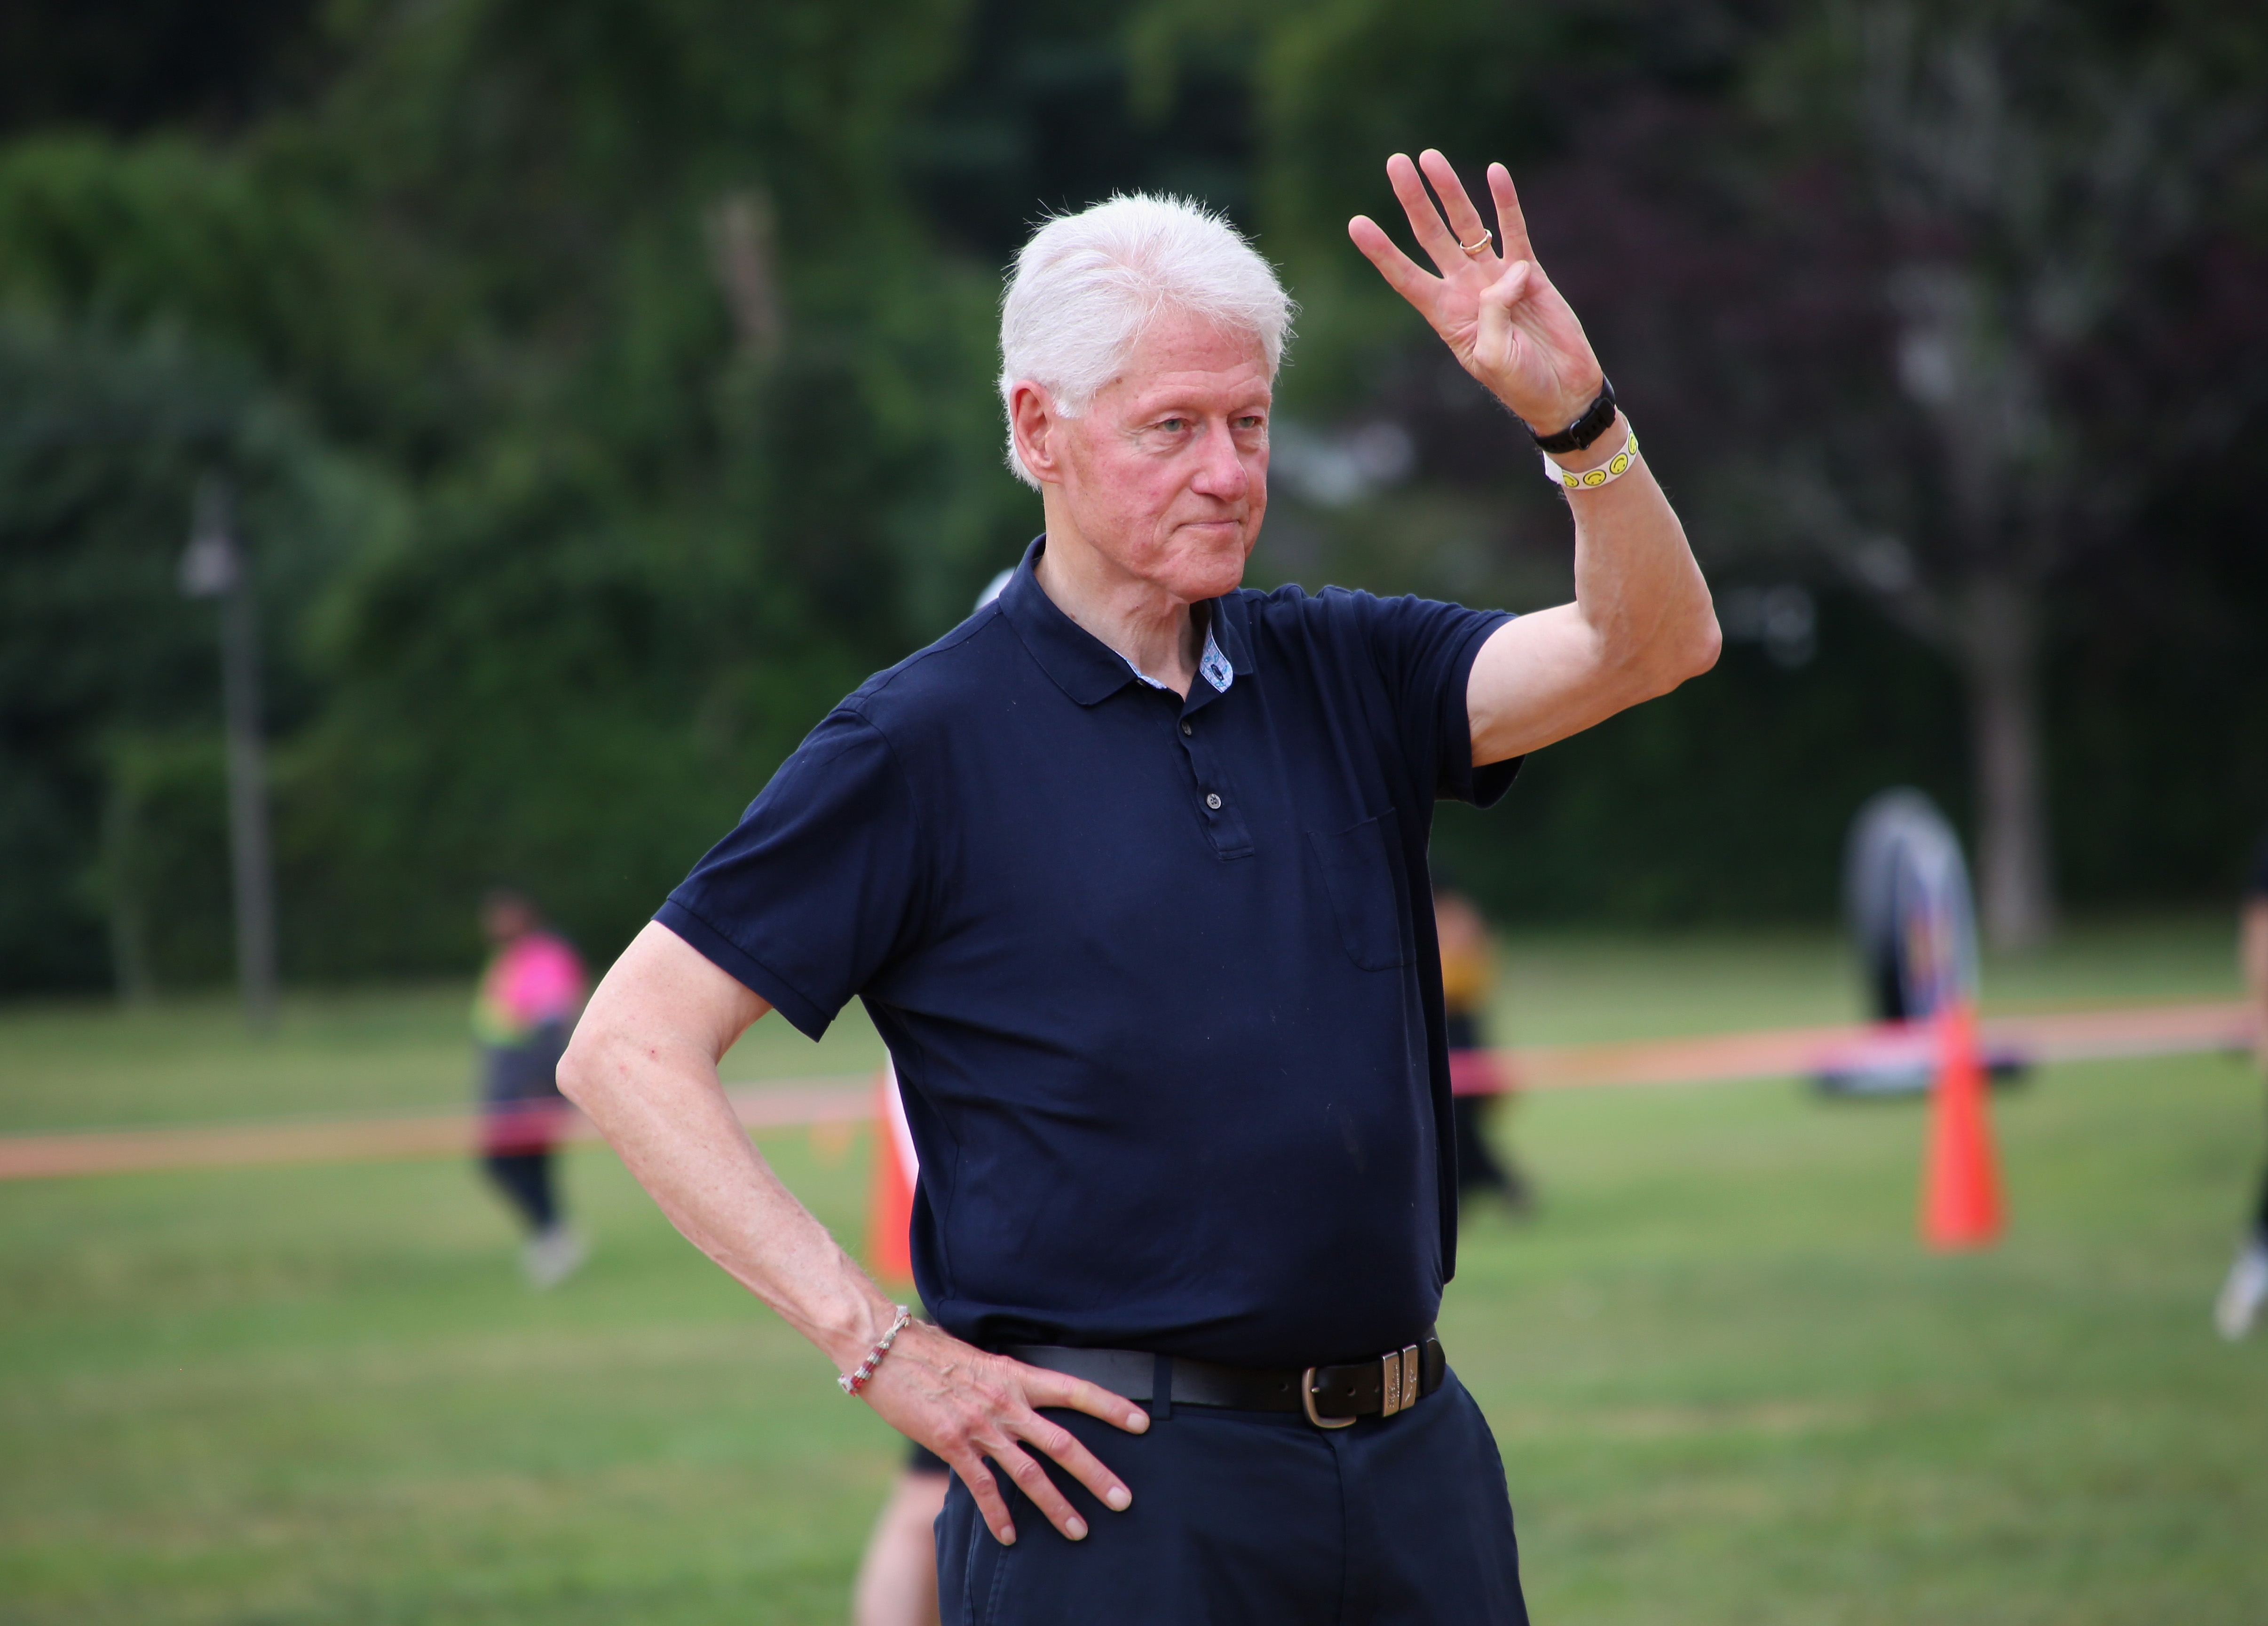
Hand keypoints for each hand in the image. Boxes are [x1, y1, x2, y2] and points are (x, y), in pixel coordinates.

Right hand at [857, 1320, 1150, 1546]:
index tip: (1142, 1423)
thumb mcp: (982, 1357)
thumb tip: (1029, 1394)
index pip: (1076, 1390)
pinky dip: (998, 1514)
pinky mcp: (952, 1445)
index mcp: (1017, 1375)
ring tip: (1080, 1531)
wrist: (886, 1348)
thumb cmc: (933, 1349)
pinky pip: (983, 1487)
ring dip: (1057, 1506)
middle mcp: (1007, 1403)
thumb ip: (1009, 1380)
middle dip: (1097, 1475)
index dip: (1112, 1406)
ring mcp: (980, 1426)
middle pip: (1064, 1443)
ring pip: (1030, 1474)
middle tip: (1124, 1500)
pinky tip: (1010, 1536)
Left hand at [1349, 150, 1603, 436]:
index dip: (1381, 251)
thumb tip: (1506, 271)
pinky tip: (1494, 172)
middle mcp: (1464, 289)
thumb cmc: (1521, 382)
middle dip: (1413, 200)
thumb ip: (1491, 313)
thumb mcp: (1494, 356)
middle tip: (1395, 162)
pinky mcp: (1528, 271)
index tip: (1356, 223)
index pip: (1405, 276)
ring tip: (1431, 157)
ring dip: (1449, 191)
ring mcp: (1494, 276)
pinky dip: (1505, 201)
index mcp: (1444, 315)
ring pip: (1468, 225)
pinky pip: (1514, 230)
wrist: (1561, 390)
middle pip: (1431, 236)